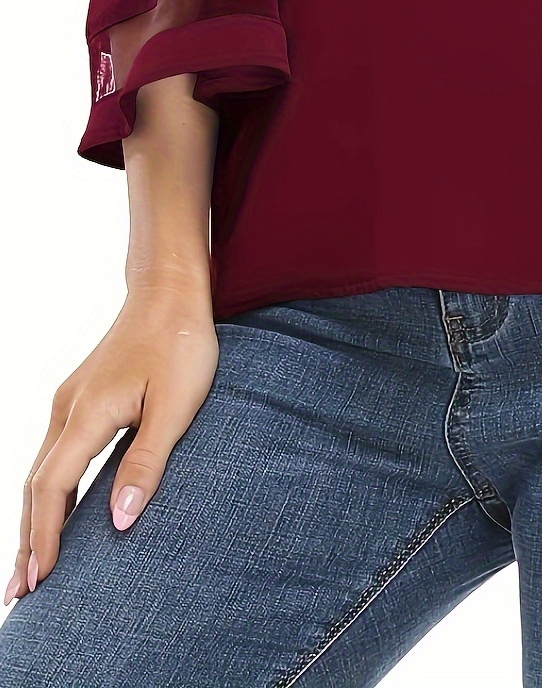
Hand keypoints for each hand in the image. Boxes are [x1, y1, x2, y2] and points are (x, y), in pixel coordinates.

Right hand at [5, 274, 217, 603]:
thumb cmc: (181, 342)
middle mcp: (66, 409)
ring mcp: (69, 401)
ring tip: (28, 566)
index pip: (53, 490)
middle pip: (35, 487)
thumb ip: (146, 463)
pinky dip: (46, 491)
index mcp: (86, 414)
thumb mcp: (175, 406)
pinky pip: (53, 454)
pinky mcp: (81, 396)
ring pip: (40, 471)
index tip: (37, 583)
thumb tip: (118, 523)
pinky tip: (53, 510)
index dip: (44, 539)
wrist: (171, 288)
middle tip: (18, 594)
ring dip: (33, 519)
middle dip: (26, 542)